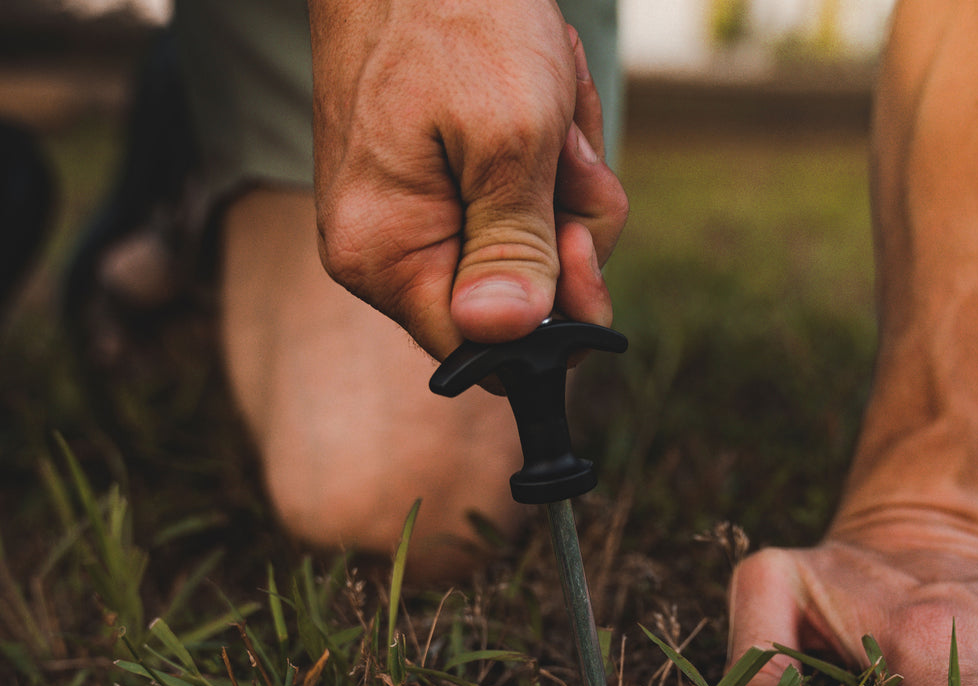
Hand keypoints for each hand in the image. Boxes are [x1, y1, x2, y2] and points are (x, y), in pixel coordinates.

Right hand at [309, 0, 627, 359]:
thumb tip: (508, 339)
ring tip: (551, 106)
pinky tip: (544, 104)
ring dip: (563, 185)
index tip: (579, 252)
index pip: (477, 350)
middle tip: (568, 154)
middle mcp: (387, 251)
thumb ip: (515, 248)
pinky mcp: (433, 187)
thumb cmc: (455, 12)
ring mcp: (411, 219)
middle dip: (563, 232)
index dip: (545, 325)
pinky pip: (513, 207)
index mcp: (386, 255)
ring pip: (524, 251)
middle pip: (510, 303)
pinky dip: (546, 162)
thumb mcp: (510, 137)